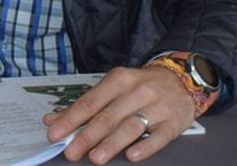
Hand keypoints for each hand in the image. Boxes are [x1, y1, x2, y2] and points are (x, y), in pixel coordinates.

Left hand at [43, 66, 194, 163]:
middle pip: (108, 116)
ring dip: (112, 143)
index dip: (71, 119)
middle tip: (71, 151)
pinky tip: (132, 155)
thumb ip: (85, 104)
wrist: (182, 79)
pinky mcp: (175, 122)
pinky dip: (145, 146)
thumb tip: (53, 119)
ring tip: (95, 157)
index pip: (90, 102)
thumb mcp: (114, 87)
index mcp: (118, 80)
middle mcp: (137, 91)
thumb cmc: (141, 86)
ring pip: (131, 126)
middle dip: (87, 136)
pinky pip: (160, 136)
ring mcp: (158, 106)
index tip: (55, 133)